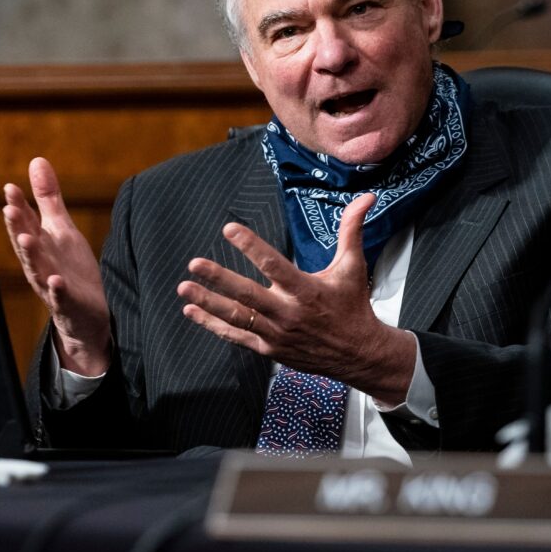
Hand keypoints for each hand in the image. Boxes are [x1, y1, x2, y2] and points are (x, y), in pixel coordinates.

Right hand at [4, 157, 110, 375]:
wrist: (86, 315)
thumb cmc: (71, 268)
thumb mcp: (60, 228)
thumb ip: (48, 197)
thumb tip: (37, 160)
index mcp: (39, 243)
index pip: (25, 221)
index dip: (18, 205)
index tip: (10, 187)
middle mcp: (40, 263)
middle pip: (26, 243)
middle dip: (17, 226)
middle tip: (9, 208)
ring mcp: (51, 285)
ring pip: (37, 269)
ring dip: (31, 254)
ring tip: (26, 238)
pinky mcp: (67, 304)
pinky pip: (60, 297)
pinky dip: (57, 289)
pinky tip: (56, 280)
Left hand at [177, 194, 416, 405]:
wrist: (358, 354)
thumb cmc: (353, 306)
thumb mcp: (353, 266)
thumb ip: (352, 230)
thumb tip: (366, 197)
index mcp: (306, 290)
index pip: (274, 265)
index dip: (250, 246)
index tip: (230, 229)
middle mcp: (288, 313)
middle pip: (248, 295)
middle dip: (219, 279)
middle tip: (195, 264)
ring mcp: (276, 334)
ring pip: (236, 317)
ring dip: (208, 303)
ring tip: (184, 289)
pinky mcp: (269, 349)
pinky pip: (236, 336)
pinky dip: (213, 325)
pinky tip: (192, 312)